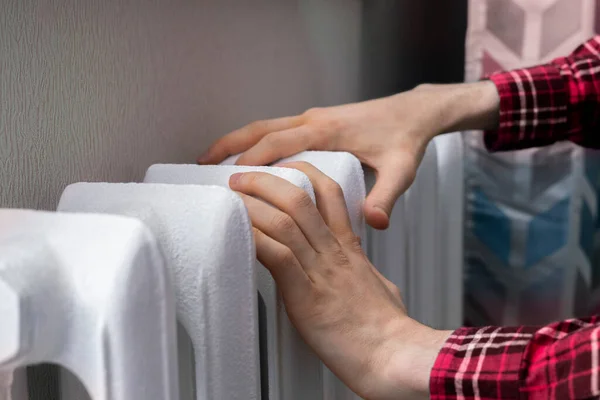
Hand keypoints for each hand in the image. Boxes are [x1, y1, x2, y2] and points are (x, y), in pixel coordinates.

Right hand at [203, 81, 498, 229]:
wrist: (415, 113)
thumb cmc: (406, 140)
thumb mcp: (401, 171)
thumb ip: (386, 196)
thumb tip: (374, 224)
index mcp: (327, 132)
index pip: (278, 143)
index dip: (251, 160)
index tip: (227, 179)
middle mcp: (314, 120)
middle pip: (260, 128)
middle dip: (229, 145)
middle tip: (200, 165)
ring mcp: (313, 118)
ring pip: (265, 125)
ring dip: (237, 139)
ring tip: (211, 159)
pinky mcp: (316, 121)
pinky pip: (276, 127)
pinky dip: (255, 139)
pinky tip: (247, 156)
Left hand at [229, 162, 450, 399]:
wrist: (393, 354)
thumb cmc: (389, 327)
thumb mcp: (380, 286)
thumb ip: (365, 268)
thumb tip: (360, 262)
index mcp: (349, 248)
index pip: (329, 194)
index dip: (304, 173)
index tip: (284, 168)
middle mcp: (333, 252)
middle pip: (299, 199)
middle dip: (266, 182)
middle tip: (242, 177)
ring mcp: (320, 272)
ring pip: (284, 222)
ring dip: (253, 205)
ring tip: (232, 197)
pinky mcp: (306, 296)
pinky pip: (277, 257)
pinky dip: (255, 240)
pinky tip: (239, 232)